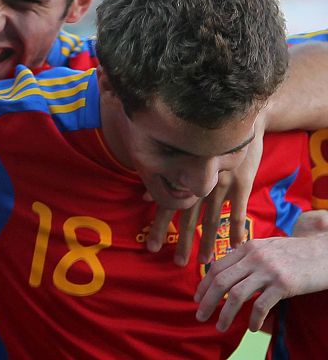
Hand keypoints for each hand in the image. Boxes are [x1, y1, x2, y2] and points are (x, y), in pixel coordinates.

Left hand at [144, 130, 260, 265]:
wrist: (236, 118)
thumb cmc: (204, 139)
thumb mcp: (181, 154)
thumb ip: (163, 179)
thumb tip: (142, 198)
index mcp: (181, 177)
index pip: (166, 206)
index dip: (158, 227)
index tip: (150, 247)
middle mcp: (197, 182)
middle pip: (187, 217)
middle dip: (181, 242)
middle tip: (177, 264)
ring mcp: (219, 183)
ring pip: (212, 219)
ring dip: (208, 243)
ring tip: (204, 262)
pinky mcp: (241, 182)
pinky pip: (238, 211)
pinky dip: (237, 230)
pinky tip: (237, 246)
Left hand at [194, 232, 327, 331]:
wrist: (325, 252)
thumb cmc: (294, 252)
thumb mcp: (266, 247)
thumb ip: (246, 257)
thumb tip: (225, 273)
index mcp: (247, 247)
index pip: (217, 267)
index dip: (204, 284)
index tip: (197, 298)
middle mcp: (255, 257)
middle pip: (221, 281)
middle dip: (207, 300)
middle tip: (200, 316)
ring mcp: (269, 270)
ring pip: (237, 295)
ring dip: (225, 314)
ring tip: (220, 326)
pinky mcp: (284, 284)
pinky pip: (261, 305)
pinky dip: (253, 319)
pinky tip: (251, 327)